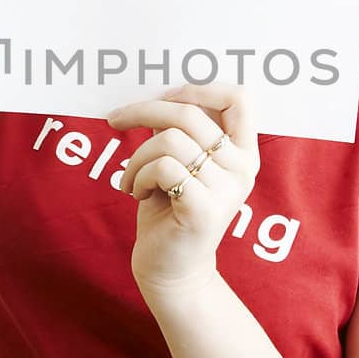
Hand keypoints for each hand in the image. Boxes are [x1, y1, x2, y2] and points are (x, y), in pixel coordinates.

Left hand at [106, 81, 260, 296]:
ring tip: (131, 179)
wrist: (170, 268)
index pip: (237, 98)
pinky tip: (136, 193)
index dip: (197, 89)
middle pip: (189, 114)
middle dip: (143, 112)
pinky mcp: (203, 210)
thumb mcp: (176, 161)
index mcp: (242, 152)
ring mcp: (226, 191)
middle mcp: (242, 169)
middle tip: (115, 120)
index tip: (164, 99)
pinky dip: (137, 177)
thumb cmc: (169, 209)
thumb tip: (159, 95)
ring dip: (136, 157)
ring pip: (169, 141)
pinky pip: (162, 168)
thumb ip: (175, 129)